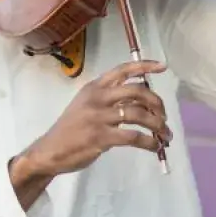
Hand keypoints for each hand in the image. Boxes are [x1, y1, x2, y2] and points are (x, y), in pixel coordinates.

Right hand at [22, 60, 172, 177]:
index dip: (144, 66)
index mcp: (94, 87)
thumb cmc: (71, 129)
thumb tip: (141, 102)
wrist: (50, 150)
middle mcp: (97, 97)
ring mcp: (99, 117)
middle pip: (136, 91)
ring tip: (165, 135)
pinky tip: (154, 147)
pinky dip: (149, 142)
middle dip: (156, 102)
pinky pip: (133, 136)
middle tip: (164, 116)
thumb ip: (110, 101)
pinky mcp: (101, 137)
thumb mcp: (87, 106)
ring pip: (138, 114)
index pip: (122, 70)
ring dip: (157, 125)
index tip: (162, 66)